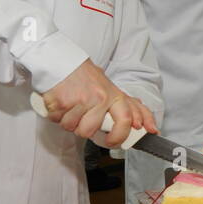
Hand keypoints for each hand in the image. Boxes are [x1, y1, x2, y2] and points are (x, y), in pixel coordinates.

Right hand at [39, 59, 158, 146]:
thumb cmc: (85, 77)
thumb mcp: (109, 88)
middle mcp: (100, 97)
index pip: (126, 118)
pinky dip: (56, 115)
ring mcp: (82, 100)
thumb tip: (145, 125)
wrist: (62, 61)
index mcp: (114, 95)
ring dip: (69, 121)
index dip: (121, 135)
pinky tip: (60, 102)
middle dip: (84, 130)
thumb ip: (126, 106)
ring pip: (74, 128)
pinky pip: (59, 120)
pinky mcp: (63, 102)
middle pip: (91, 130)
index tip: (113, 142)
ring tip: (70, 105)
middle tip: (82, 120)